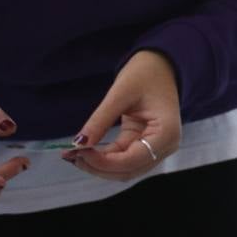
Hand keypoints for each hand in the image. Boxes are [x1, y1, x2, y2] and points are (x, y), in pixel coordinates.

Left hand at [62, 50, 179, 180]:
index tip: (78, 151)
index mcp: (166, 133)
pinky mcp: (146, 146)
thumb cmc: (147, 74)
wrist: (162, 66)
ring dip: (100, 167)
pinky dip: (105, 159)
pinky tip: (86, 152)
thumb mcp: (121, 93)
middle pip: (128, 171)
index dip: (103, 162)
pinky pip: (124, 160)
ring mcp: (157, 148)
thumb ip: (100, 121)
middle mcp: (165, 146)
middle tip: (70, 155)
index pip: (132, 160)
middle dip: (98, 167)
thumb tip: (78, 144)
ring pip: (125, 170)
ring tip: (74, 154)